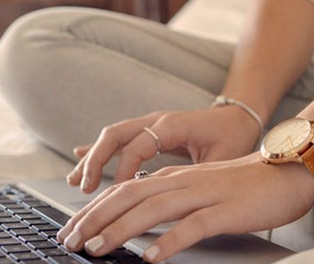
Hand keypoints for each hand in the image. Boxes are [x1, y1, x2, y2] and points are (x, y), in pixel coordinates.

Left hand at [57, 153, 313, 262]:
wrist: (287, 171)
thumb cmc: (244, 186)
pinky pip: (193, 226)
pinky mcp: (225, 210)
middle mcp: (182, 182)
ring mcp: (203, 194)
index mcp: (173, 178)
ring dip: (119, 230)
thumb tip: (138, 221)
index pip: (122, 191)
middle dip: (93, 220)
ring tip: (95, 250)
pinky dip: (169, 242)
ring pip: (152, 210)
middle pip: (127, 197)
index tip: (70, 230)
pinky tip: (151, 258)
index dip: (92, 211)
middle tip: (69, 241)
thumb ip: (170, 200)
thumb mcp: (199, 190)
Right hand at [67, 106, 262, 192]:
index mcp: (173, 124)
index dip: (125, 169)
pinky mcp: (148, 131)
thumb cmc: (233, 136)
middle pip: (115, 135)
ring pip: (112, 137)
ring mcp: (150, 123)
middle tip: (84, 188)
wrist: (238, 116)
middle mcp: (156, 120)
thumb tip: (178, 198)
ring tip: (75, 182)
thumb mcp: (222, 157)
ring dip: (92, 158)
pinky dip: (98, 150)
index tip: (117, 193)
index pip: (139, 145)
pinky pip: (118, 139)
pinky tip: (80, 159)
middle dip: (96, 161)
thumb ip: (198, 173)